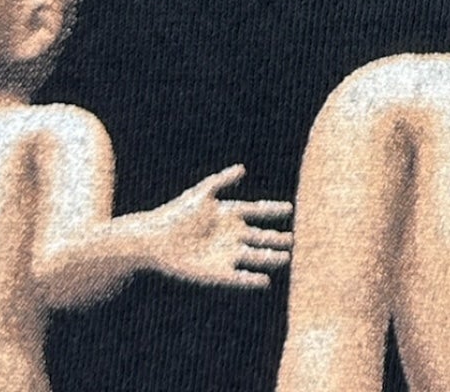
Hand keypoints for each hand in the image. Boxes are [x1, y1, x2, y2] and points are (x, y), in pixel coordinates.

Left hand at [140, 164, 293, 289]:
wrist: (155, 240)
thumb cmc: (176, 214)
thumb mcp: (201, 193)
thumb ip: (222, 181)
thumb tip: (243, 167)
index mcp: (229, 214)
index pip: (256, 211)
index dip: (272, 210)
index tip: (290, 208)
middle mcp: (230, 235)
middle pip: (260, 237)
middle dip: (277, 239)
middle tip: (294, 239)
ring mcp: (225, 255)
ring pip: (254, 257)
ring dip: (270, 258)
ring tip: (287, 258)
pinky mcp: (216, 273)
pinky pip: (239, 278)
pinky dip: (251, 280)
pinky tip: (265, 281)